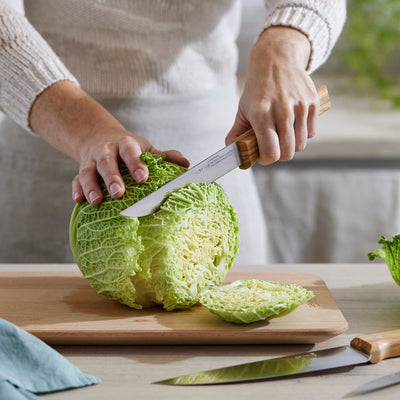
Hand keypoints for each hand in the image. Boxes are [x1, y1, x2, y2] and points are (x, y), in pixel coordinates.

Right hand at [73, 126, 188, 204]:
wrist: (99, 136)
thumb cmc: (129, 148)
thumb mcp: (146, 148)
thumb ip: (164, 156)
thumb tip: (186, 163)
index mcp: (125, 144)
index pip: (130, 151)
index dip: (136, 164)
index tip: (143, 178)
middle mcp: (106, 150)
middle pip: (106, 162)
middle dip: (112, 177)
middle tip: (119, 193)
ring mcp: (91, 161)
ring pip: (87, 172)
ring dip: (91, 186)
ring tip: (96, 201)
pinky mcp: (80, 171)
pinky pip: (76, 180)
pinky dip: (77, 190)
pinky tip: (79, 201)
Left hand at [226, 26, 318, 163]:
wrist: (276, 59)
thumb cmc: (257, 89)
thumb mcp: (242, 109)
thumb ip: (236, 133)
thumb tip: (232, 151)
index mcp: (261, 114)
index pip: (271, 152)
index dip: (266, 159)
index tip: (263, 156)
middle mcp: (282, 111)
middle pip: (288, 153)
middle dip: (279, 155)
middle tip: (273, 147)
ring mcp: (300, 107)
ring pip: (301, 145)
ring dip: (291, 145)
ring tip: (282, 136)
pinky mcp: (313, 103)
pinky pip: (311, 132)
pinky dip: (303, 134)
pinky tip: (293, 125)